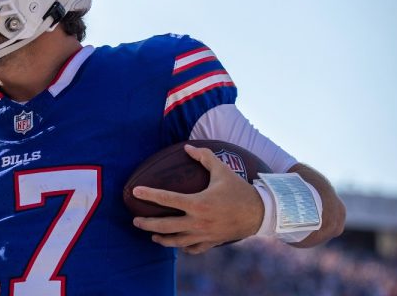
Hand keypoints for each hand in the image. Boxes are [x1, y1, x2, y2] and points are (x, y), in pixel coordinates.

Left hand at [132, 144, 263, 254]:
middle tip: (135, 220)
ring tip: (151, 235)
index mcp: (198, 203)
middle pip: (165, 226)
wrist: (260, 213)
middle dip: (147, 224)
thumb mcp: (222, 170)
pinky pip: (192, 249)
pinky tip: (176, 243)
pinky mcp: (211, 243)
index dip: (149, 195)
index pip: (167, 199)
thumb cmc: (239, 190)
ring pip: (176, 241)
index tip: (135, 192)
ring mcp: (204, 235)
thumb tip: (187, 147)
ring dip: (161, 239)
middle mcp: (198, 222)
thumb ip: (204, 157)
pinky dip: (182, 246)